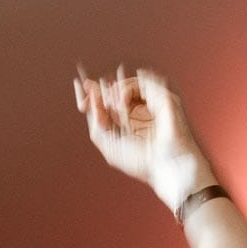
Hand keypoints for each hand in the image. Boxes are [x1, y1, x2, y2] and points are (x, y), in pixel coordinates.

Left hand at [73, 66, 213, 212]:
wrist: (165, 165)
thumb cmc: (140, 160)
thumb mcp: (108, 144)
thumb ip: (97, 124)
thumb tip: (90, 102)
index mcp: (129, 124)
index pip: (110, 103)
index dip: (96, 94)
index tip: (81, 86)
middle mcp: (141, 112)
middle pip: (118, 90)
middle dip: (101, 88)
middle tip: (89, 86)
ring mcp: (152, 104)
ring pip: (130, 84)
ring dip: (115, 90)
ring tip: (109, 104)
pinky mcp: (163, 97)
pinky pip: (144, 82)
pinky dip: (128, 89)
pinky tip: (121, 102)